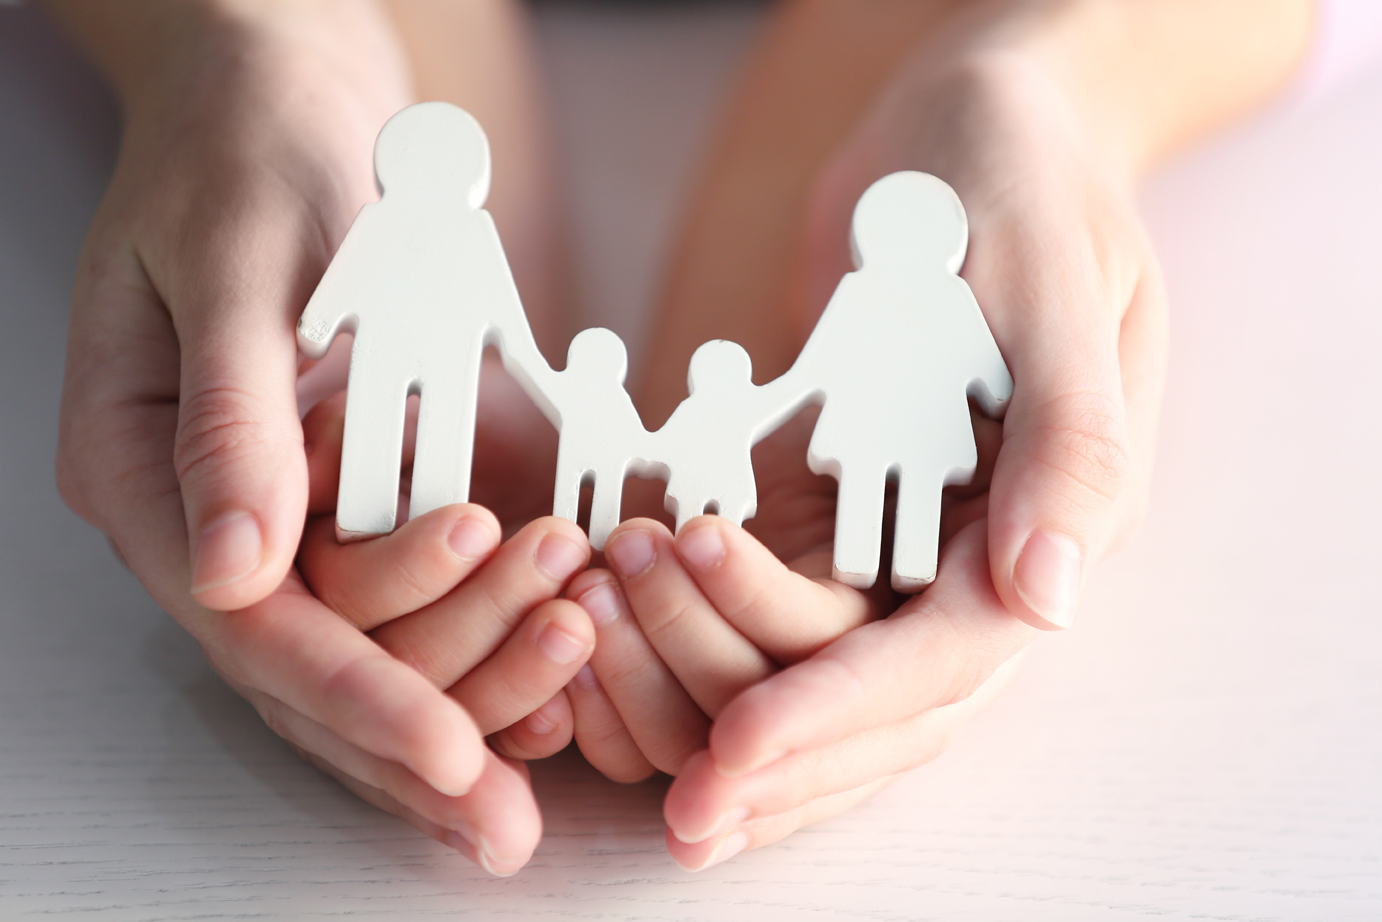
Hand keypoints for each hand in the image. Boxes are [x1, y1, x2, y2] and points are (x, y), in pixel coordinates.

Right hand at [46, 2, 555, 877]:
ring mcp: (284, 507)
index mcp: (145, 472)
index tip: (457, 762)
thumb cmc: (253, 153)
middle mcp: (211, 515)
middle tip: (511, 823)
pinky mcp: (353, 486)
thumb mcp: (243, 267)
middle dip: (416, 741)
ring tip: (563, 721)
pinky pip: (415, 589)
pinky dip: (480, 636)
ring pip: (369, 643)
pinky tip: (552, 684)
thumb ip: (231, 420)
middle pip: (311, 665)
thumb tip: (230, 574)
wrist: (290, 98)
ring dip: (464, 690)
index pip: (255, 625)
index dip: (357, 699)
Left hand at [582, 20, 1170, 867]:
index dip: (837, 718)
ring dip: (706, 673)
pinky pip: (756, 599)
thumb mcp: (1052, 286)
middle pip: (870, 700)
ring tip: (602, 626)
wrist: (967, 126)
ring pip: (802, 663)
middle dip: (764, 744)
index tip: (731, 761)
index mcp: (1047, 523)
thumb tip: (1051, 600)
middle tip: (667, 792)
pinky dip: (688, 613)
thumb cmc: (1017, 181)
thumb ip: (1070, 441)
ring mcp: (894, 537)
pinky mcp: (827, 508)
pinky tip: (609, 593)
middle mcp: (972, 553)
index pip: (941, 663)